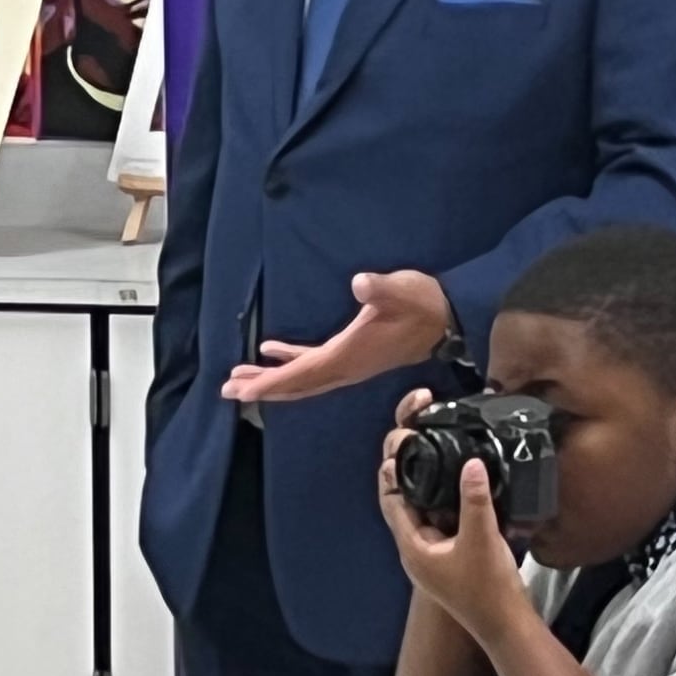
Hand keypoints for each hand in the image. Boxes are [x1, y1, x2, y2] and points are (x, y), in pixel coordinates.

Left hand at [224, 268, 454, 404]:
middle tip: (228, 389)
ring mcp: (348, 362)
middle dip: (262, 387)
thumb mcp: (400, 290)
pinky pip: (313, 364)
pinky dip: (290, 361)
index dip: (271, 383)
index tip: (243, 391)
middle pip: (297, 383)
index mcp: (349, 356)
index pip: (303, 374)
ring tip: (239, 377)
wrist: (447, 319)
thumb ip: (380, 288)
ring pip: (303, 377)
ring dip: (272, 378)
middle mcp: (345, 366)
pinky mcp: (352, 353)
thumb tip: (361, 284)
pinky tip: (270, 351)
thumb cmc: (422, 303)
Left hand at [379, 444, 529, 643]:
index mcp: (412, 548)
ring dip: (430, 492)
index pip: (391, 504)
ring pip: (426, 517)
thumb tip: (471, 462)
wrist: (507, 624)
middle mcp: (416, 553)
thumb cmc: (487, 586)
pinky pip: (443, 526)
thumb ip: (474, 499)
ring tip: (441, 460)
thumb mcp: (481, 537)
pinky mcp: (452, 561)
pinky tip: (462, 491)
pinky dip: (447, 507)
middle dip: (410, 480)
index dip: (391, 476)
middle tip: (421, 447)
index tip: (400, 448)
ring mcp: (434, 558)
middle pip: (406, 508)